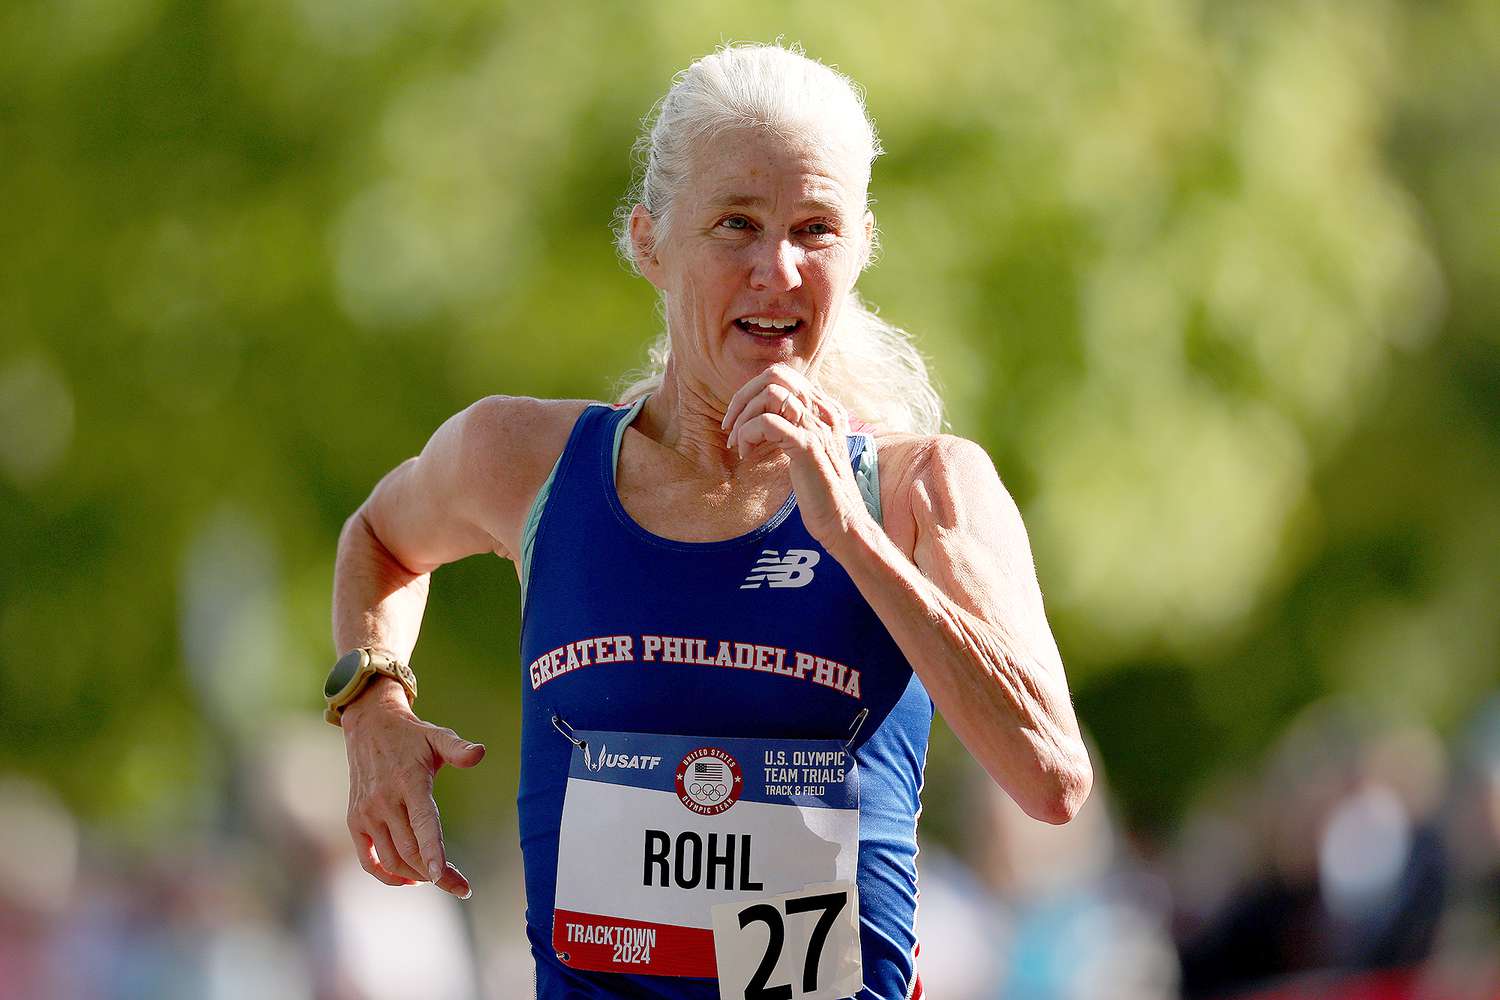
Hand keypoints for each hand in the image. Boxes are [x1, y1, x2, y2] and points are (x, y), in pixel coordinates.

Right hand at [341, 677, 485, 897]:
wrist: (368, 726)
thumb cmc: (411, 736)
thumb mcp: (438, 736)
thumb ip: (459, 749)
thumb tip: (480, 753)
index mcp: (409, 781)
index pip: (423, 823)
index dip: (433, 852)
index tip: (445, 877)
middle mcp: (384, 801)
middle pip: (411, 850)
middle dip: (438, 874)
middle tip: (460, 887)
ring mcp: (367, 813)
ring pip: (392, 859)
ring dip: (416, 875)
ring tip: (438, 878)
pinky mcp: (355, 822)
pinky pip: (369, 860)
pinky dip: (388, 876)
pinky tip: (409, 879)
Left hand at [720, 363, 872, 549]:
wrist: (844, 523)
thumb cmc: (822, 492)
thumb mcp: (809, 450)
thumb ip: (795, 427)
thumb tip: (764, 415)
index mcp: (826, 409)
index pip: (785, 376)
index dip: (753, 393)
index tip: (739, 421)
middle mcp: (824, 412)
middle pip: (776, 375)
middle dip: (743, 397)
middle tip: (730, 427)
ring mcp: (818, 428)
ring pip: (770, 394)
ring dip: (744, 417)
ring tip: (739, 444)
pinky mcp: (808, 446)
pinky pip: (768, 422)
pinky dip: (748, 434)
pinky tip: (747, 455)